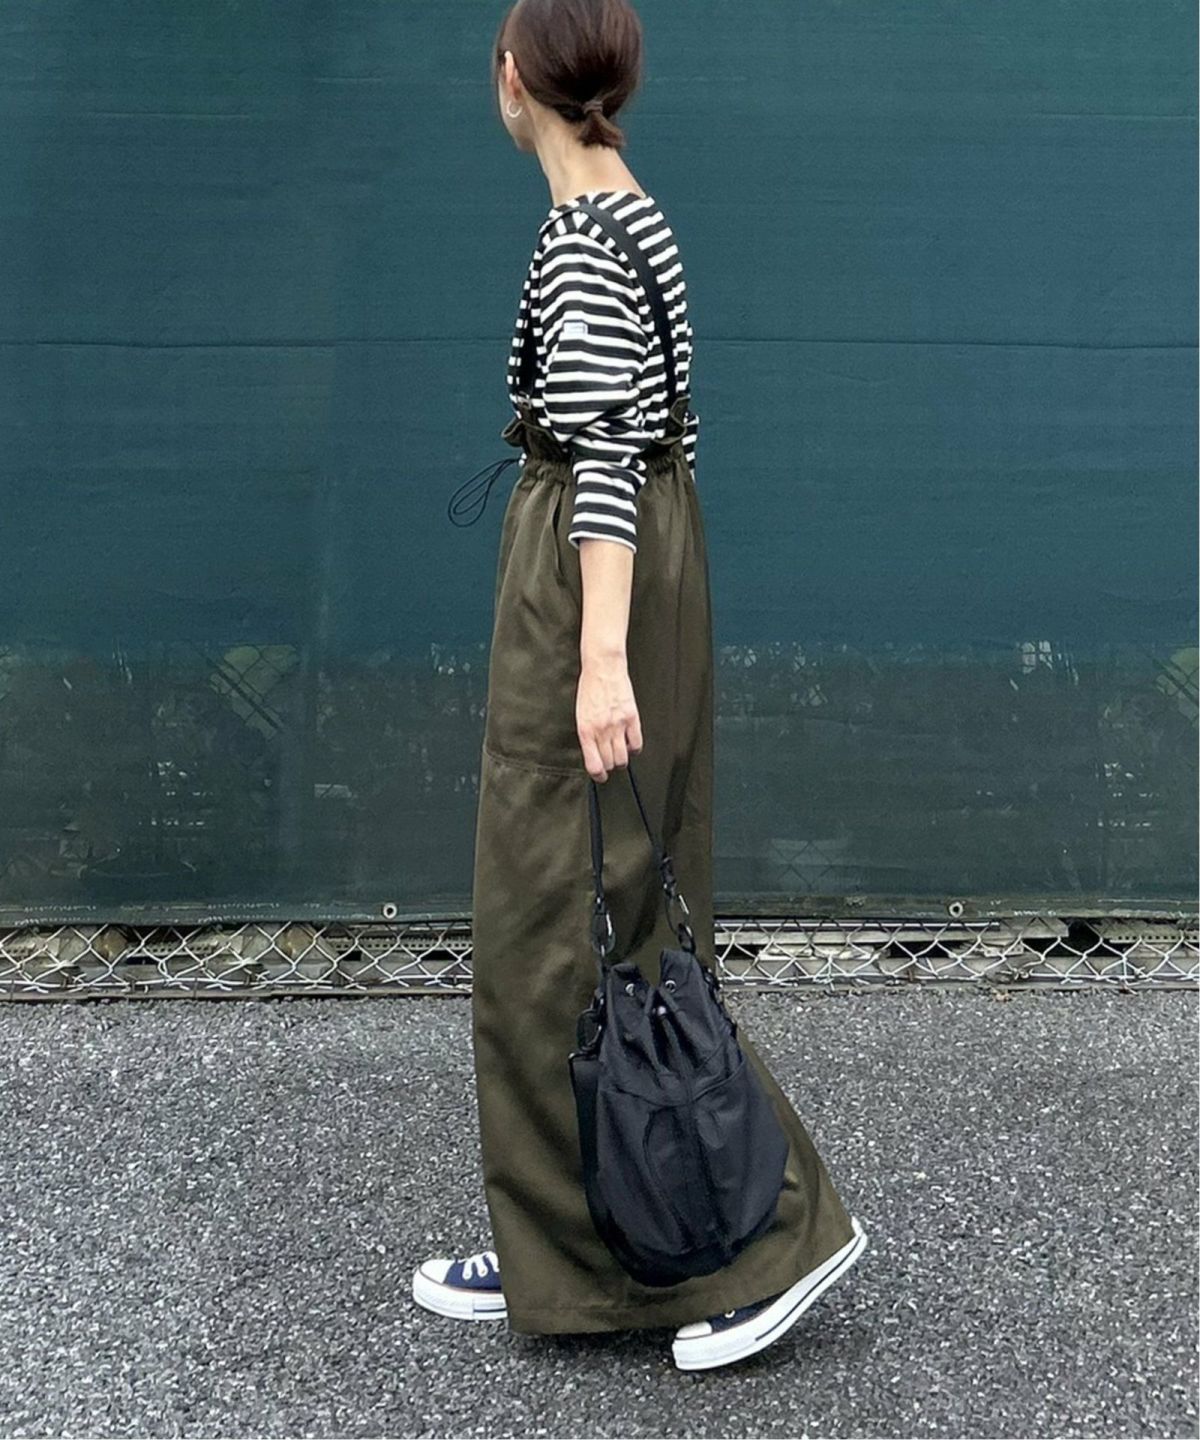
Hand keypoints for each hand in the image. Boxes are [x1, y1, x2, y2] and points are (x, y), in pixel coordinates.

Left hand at [576, 650, 643, 781]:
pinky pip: (636, 744)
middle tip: (609, 762)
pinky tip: (629, 744)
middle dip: (609, 766)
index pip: (594, 764)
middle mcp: (602, 730)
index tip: (600, 776)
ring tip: (619, 753)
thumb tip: (593, 751)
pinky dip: (634, 748)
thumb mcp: (580, 713)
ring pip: (623, 758)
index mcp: (585, 730)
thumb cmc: (589, 687)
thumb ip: (587, 733)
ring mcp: (618, 725)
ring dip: (621, 760)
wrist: (603, 667)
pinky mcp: (632, 718)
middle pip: (610, 763)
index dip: (598, 775)